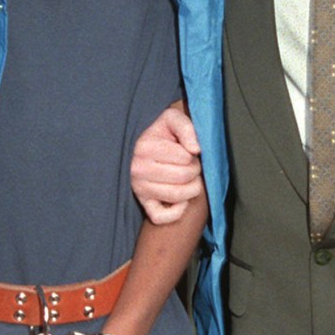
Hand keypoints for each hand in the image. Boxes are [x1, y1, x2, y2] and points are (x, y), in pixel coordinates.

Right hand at [131, 105, 202, 223]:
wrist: (138, 142)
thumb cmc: (158, 131)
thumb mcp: (170, 118)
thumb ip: (185, 127)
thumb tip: (196, 149)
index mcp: (144, 147)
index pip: (185, 157)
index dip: (192, 154)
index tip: (186, 150)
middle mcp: (138, 169)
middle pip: (184, 177)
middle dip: (194, 169)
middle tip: (190, 164)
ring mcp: (139, 188)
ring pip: (177, 197)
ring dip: (192, 188)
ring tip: (188, 178)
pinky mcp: (142, 202)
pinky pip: (161, 217)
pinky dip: (176, 211)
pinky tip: (180, 199)